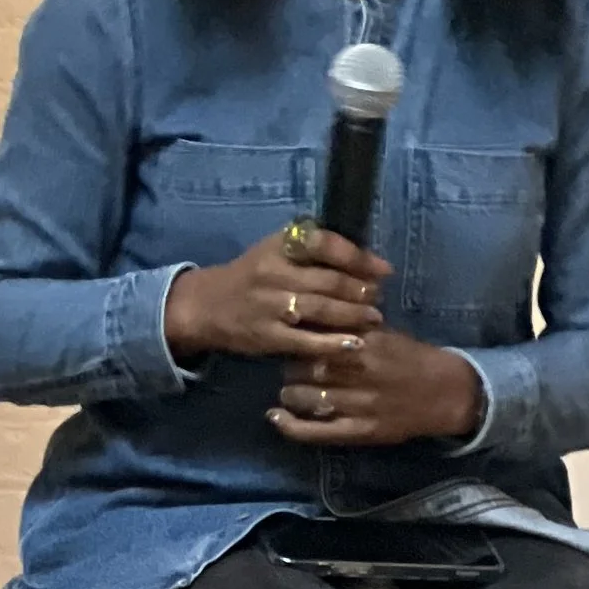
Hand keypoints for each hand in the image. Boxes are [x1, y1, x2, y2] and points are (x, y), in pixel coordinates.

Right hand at [165, 220, 387, 365]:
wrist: (205, 306)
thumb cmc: (250, 275)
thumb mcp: (273, 250)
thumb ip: (311, 249)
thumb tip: (362, 254)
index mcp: (279, 247)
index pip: (325, 244)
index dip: (359, 257)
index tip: (383, 269)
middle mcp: (274, 273)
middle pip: (329, 281)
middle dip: (361, 290)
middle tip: (379, 296)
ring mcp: (270, 306)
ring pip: (322, 310)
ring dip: (355, 315)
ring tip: (374, 318)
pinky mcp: (267, 336)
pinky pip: (307, 341)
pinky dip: (334, 343)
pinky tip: (354, 344)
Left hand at [269, 325, 483, 448]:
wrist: (447, 393)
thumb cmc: (409, 357)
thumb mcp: (383, 332)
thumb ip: (348, 325)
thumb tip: (305, 313)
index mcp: (369, 343)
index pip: (317, 339)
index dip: (298, 339)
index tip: (291, 338)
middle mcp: (363, 374)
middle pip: (308, 368)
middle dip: (292, 366)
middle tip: (289, 365)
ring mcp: (362, 406)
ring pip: (308, 398)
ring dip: (291, 392)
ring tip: (290, 389)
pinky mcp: (362, 432)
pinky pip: (318, 432)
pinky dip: (290, 426)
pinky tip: (274, 416)